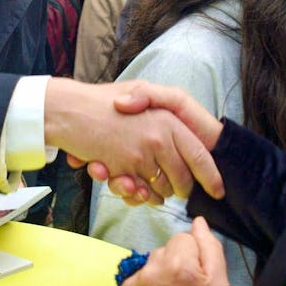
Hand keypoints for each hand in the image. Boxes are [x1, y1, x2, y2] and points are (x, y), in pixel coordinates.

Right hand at [44, 78, 222, 204]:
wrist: (69, 110)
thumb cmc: (103, 101)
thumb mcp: (140, 91)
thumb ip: (162, 108)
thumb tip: (178, 134)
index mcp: (168, 118)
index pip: (199, 154)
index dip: (211, 177)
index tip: (217, 193)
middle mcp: (159, 136)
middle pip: (183, 179)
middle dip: (180, 190)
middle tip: (174, 191)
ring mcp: (141, 153)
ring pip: (160, 189)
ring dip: (155, 193)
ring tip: (141, 183)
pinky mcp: (123, 167)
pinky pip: (138, 192)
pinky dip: (136, 194)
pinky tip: (127, 184)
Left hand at [107, 217, 229, 285]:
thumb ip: (210, 248)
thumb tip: (199, 222)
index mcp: (178, 263)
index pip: (182, 239)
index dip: (190, 258)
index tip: (192, 280)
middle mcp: (150, 270)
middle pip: (162, 253)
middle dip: (171, 267)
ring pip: (144, 269)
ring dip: (154, 280)